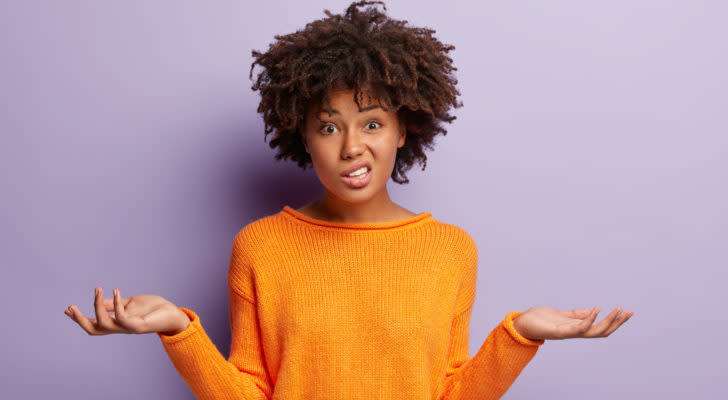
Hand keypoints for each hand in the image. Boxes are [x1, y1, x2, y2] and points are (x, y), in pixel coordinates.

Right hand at [64, 287, 189, 335]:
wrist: (173, 314)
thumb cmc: (153, 309)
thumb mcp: (130, 303)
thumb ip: (115, 304)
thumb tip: (99, 300)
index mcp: (116, 323)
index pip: (94, 323)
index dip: (79, 318)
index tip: (66, 309)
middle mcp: (120, 328)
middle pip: (94, 329)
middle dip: (80, 320)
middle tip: (70, 307)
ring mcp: (128, 328)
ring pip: (104, 324)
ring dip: (97, 307)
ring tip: (97, 289)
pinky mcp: (138, 325)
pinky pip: (122, 317)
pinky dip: (116, 304)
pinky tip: (115, 290)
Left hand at [512, 306, 633, 340]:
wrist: (521, 324)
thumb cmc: (539, 320)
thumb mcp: (560, 315)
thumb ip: (575, 315)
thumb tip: (590, 312)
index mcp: (576, 328)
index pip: (601, 327)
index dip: (614, 321)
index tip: (626, 311)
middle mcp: (575, 332)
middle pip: (602, 331)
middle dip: (617, 322)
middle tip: (630, 311)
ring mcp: (568, 333)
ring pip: (594, 331)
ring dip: (608, 321)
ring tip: (618, 310)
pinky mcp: (559, 331)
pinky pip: (578, 328)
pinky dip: (588, 320)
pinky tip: (595, 310)